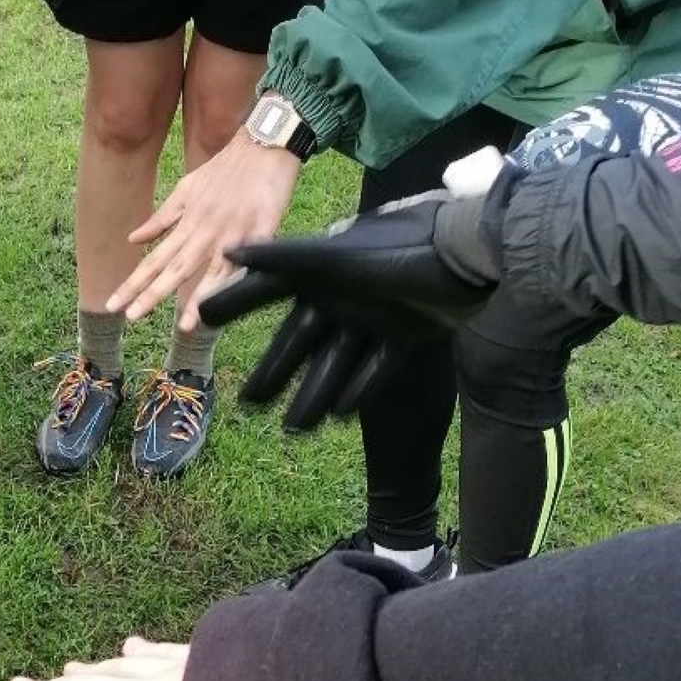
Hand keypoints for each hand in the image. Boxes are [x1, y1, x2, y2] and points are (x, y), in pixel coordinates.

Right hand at [8, 637, 192, 680]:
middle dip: (88, 675)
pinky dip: (184, 651)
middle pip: (114, 674)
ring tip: (128, 646)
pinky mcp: (227, 667)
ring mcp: (195, 670)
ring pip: (156, 659)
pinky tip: (195, 647)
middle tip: (69, 668)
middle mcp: (157, 680)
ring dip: (135, 657)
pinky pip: (197, 652)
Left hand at [108, 135, 303, 329]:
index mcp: (186, 223)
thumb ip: (161, 218)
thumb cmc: (226, 168)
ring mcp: (232, 231)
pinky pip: (249, 257)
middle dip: (152, 294)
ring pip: (210, 270)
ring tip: (184, 325)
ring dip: (198, 298)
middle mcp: (204, 231)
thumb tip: (133, 239)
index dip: (134, 283)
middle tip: (131, 317)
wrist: (263, 144)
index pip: (154, 259)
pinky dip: (239, 274)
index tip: (114, 303)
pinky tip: (233, 292)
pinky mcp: (261, 228)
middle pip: (174, 268)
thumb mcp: (186, 189)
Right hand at [197, 193, 500, 430]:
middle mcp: (344, 293)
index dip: (236, 306)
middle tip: (246, 405)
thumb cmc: (403, 250)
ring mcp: (377, 315)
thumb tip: (228, 252)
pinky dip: (361, 390)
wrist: (476, 255)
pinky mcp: (410, 333)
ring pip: (336, 362)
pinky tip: (341, 416)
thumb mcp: (337, 258)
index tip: (203, 321)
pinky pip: (378, 368)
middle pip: (300, 341)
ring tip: (294, 430)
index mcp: (322, 271)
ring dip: (314, 394)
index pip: (268, 292)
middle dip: (274, 374)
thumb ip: (284, 260)